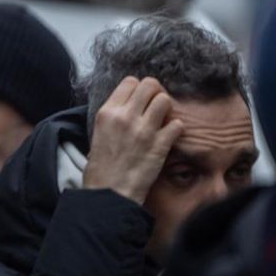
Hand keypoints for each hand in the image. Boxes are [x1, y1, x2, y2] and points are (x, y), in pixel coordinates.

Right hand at [83, 77, 183, 203]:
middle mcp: (125, 116)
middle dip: (156, 92)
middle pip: (150, 85)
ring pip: (165, 100)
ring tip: (163, 119)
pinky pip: (177, 124)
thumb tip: (129, 105)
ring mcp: (144, 130)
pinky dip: (176, 128)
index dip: (138, 88)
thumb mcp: (98, 132)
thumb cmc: (101, 167)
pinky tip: (169, 135)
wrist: (109, 193)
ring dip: (167, 108)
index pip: (130, 82)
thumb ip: (114, 116)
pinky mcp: (160, 145)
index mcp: (107, 112)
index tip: (141, 98)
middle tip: (156, 104)